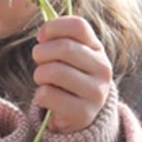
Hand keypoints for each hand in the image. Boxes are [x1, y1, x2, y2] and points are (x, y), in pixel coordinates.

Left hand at [31, 15, 112, 132]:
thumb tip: (43, 33)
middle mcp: (102, 69)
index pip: (78, 26)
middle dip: (41, 53)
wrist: (78, 115)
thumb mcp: (70, 56)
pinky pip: (47, 95)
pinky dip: (40, 96)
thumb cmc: (68, 78)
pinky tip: (49, 99)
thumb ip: (60, 38)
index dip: (53, 27)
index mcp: (98, 49)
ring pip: (54, 71)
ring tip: (44, 81)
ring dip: (39, 75)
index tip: (41, 37)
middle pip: (64, 47)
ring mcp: (96, 92)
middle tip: (39, 62)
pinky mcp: (83, 113)